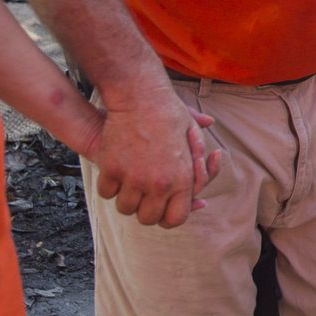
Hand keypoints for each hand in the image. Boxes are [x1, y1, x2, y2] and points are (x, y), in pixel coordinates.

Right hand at [80, 91, 221, 228]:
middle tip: (144, 198)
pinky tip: (114, 177)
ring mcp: (134, 177)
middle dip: (146, 211)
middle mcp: (159, 184)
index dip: (168, 217)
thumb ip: (198, 160)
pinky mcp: (111, 168)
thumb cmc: (168, 114)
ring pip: (125, 208)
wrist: (140, 97)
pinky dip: (109, 187)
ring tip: (129, 186)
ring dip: (126, 200)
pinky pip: (107, 193)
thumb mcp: (192, 134)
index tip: (163, 209)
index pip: (175, 219)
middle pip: (148, 219)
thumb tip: (208, 175)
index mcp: (182, 179)